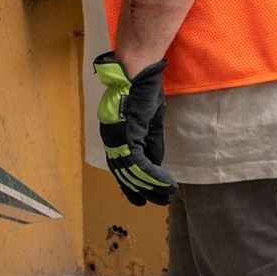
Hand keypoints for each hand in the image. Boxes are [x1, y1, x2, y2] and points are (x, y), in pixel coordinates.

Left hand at [93, 50, 176, 206]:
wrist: (138, 73)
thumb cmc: (144, 92)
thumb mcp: (149, 122)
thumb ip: (150, 143)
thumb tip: (153, 165)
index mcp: (114, 134)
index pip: (120, 164)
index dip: (129, 181)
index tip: (140, 195)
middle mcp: (111, 138)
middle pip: (122, 171)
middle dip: (137, 189)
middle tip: (151, 202)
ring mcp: (116, 137)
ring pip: (130, 170)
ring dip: (149, 186)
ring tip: (164, 197)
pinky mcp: (126, 134)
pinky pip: (139, 162)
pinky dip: (153, 175)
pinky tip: (165, 184)